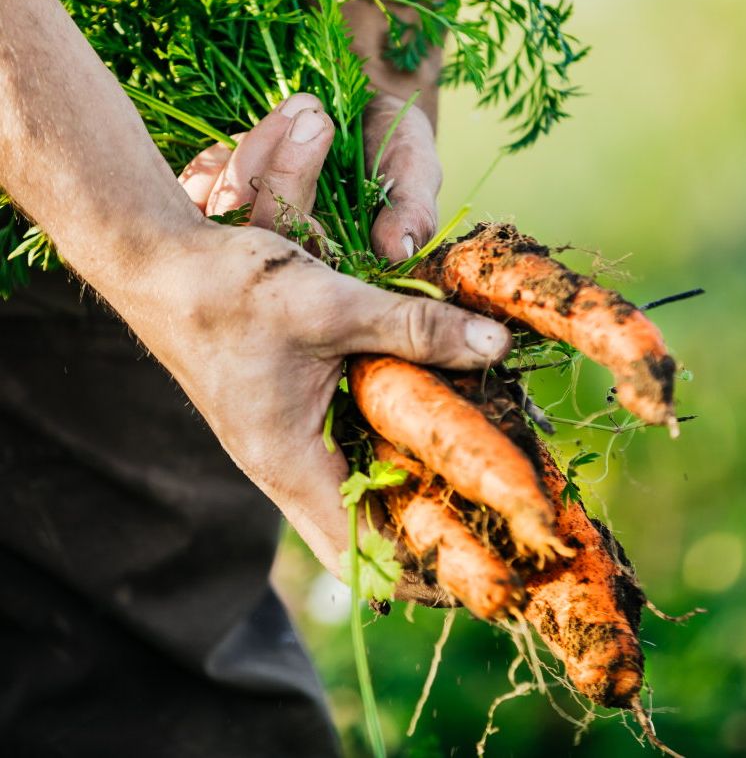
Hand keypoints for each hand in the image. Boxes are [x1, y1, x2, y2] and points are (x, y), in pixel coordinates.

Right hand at [171, 92, 509, 600]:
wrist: (159, 263)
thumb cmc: (231, 290)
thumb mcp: (333, 307)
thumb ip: (416, 328)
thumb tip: (496, 345)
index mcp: (289, 463)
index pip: (359, 553)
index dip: (417, 571)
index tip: (477, 567)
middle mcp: (284, 466)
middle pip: (361, 526)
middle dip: (421, 527)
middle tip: (487, 515)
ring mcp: (281, 441)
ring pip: (351, 484)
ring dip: (404, 481)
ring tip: (468, 470)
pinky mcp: (282, 414)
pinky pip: (339, 446)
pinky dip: (382, 440)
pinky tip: (420, 413)